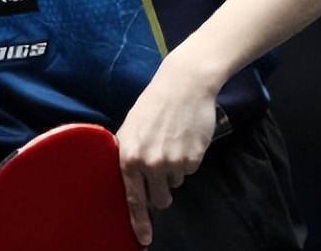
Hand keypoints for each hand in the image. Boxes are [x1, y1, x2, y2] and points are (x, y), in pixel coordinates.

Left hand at [115, 54, 219, 246]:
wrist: (184, 84)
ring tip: (172, 141)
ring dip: (174, 170)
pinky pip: (190, 170)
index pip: (134, 199)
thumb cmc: (154, 104)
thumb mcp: (130, 128)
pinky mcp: (193, 158)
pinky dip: (188, 158)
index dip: (139, 223)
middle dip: (161, 189)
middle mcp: (150, 164)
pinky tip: (185, 137)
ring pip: (175, 183)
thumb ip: (127, 156)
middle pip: (159, 198)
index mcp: (129, 157)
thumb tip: (128, 183)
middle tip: (162, 163)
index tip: (144, 239)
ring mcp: (173, 162)